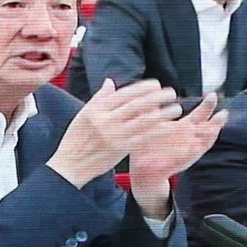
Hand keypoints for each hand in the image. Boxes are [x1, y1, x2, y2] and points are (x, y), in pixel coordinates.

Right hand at [47, 79, 181, 188]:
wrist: (71, 164)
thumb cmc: (76, 139)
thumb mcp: (83, 114)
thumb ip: (99, 98)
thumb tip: (110, 82)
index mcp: (96, 110)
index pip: (123, 95)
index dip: (142, 88)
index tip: (156, 84)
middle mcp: (106, 121)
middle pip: (136, 106)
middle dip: (156, 98)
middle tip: (170, 93)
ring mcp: (114, 136)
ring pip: (143, 122)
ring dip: (162, 114)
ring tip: (176, 109)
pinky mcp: (121, 150)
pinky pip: (143, 138)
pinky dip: (157, 132)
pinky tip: (169, 127)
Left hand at [129, 93, 226, 218]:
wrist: (144, 168)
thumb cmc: (153, 143)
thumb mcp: (156, 125)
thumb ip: (158, 111)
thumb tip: (154, 94)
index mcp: (186, 128)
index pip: (201, 115)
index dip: (208, 105)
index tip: (213, 95)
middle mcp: (190, 139)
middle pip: (207, 128)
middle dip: (215, 121)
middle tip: (223, 112)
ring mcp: (186, 152)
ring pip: (201, 146)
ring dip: (208, 139)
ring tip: (213, 130)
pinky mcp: (176, 164)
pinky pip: (184, 160)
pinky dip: (189, 155)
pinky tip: (193, 149)